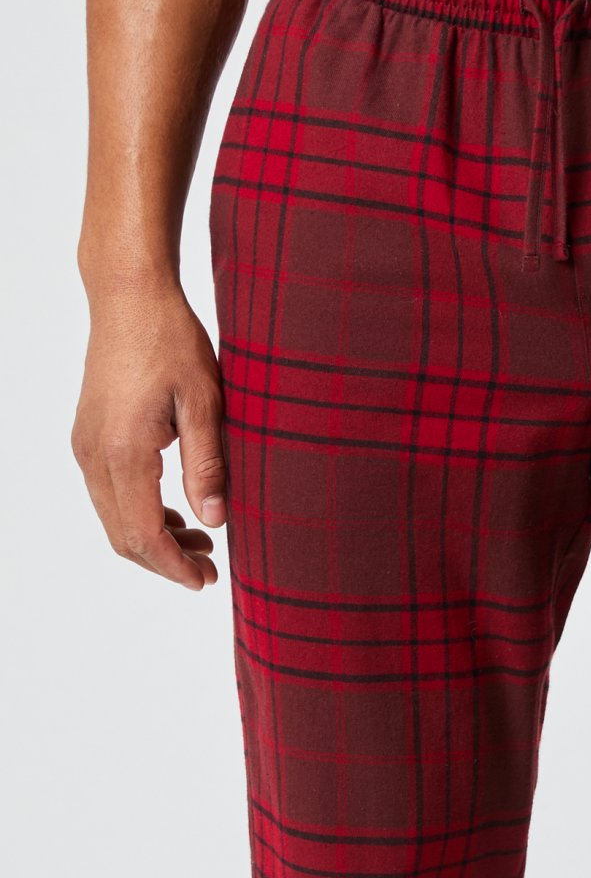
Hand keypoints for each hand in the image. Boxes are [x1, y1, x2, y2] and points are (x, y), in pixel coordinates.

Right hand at [72, 279, 226, 587]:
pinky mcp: (89, 437)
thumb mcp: (205, 403)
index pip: (144, 534)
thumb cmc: (170, 340)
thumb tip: (216, 522)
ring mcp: (86, 446)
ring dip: (154, 540)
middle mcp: (95, 454)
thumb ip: (208, 466)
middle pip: (123, 536)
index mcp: (124, 452)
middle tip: (210, 569)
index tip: (207, 580)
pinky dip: (140, 514)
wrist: (129, 297)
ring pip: (114, 519)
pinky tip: (177, 512)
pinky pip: (109, 495)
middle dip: (165, 561)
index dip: (175, 566)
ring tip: (202, 542)